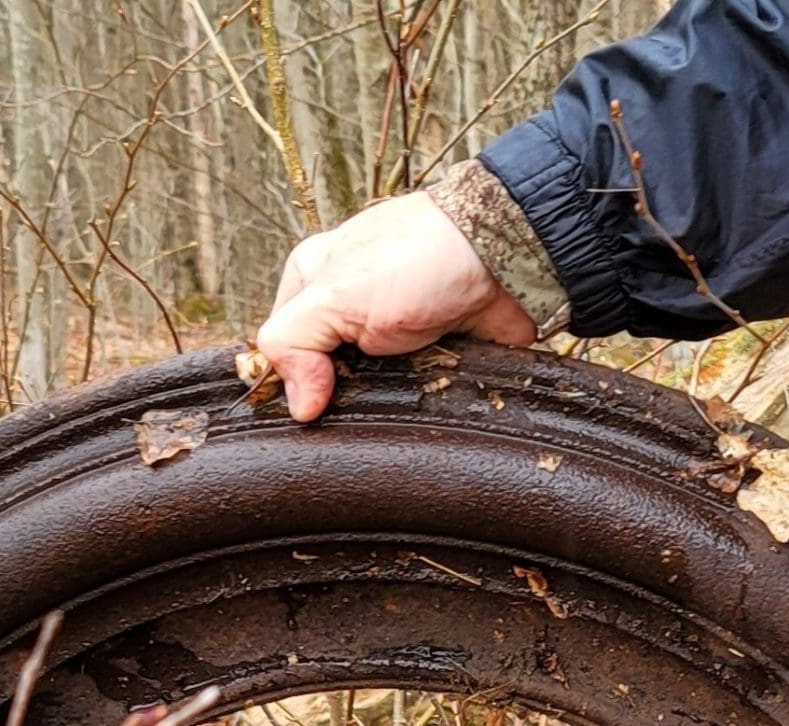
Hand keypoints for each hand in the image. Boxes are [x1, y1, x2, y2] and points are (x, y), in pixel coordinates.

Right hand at [257, 192, 536, 422]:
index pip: (281, 346)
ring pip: (365, 393)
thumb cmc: (421, 256)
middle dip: (338, 395)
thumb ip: (293, 342)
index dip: (292, 378)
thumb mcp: (335, 294)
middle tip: (360, 394)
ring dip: (380, 404)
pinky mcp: (427, 358)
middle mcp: (347, 307)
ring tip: (398, 398)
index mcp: (312, 281)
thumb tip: (298, 406)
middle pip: (322, 375)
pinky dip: (416, 405)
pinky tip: (424, 401)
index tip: (314, 396)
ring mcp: (388, 336)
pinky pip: (409, 399)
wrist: (506, 260)